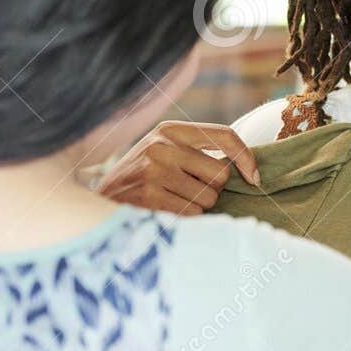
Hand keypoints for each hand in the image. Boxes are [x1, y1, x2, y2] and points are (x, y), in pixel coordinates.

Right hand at [95, 121, 259, 214]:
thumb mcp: (162, 153)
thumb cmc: (140, 181)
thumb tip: (248, 170)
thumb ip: (197, 153)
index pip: (224, 135)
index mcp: (169, 130)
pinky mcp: (150, 197)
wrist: (95, 205)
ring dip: (197, 206)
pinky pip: (193, 215)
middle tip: (185, 191)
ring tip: (169, 202)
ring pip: (209, 198)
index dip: (246, 157)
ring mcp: (154, 171)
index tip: (255, 178)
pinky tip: (163, 213)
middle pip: (221, 174)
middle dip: (211, 189)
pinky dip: (185, 220)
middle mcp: (162, 145)